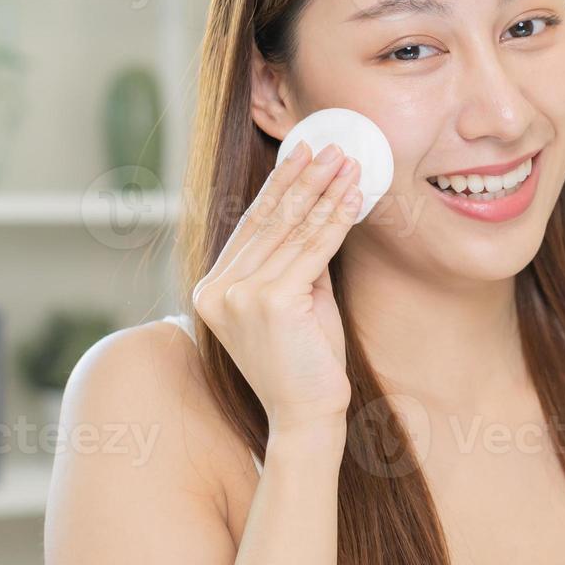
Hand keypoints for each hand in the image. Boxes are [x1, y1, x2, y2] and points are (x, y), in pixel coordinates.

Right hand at [192, 141, 363, 435]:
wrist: (307, 417)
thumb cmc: (307, 363)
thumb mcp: (295, 300)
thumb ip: (295, 259)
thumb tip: (318, 205)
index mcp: (212, 290)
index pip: (250, 226)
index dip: (279, 187)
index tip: (303, 155)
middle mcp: (217, 290)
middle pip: (269, 222)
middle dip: (304, 178)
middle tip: (331, 146)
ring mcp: (239, 296)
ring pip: (292, 231)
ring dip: (324, 191)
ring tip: (348, 162)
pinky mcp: (268, 302)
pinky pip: (311, 250)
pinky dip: (335, 219)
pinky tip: (351, 195)